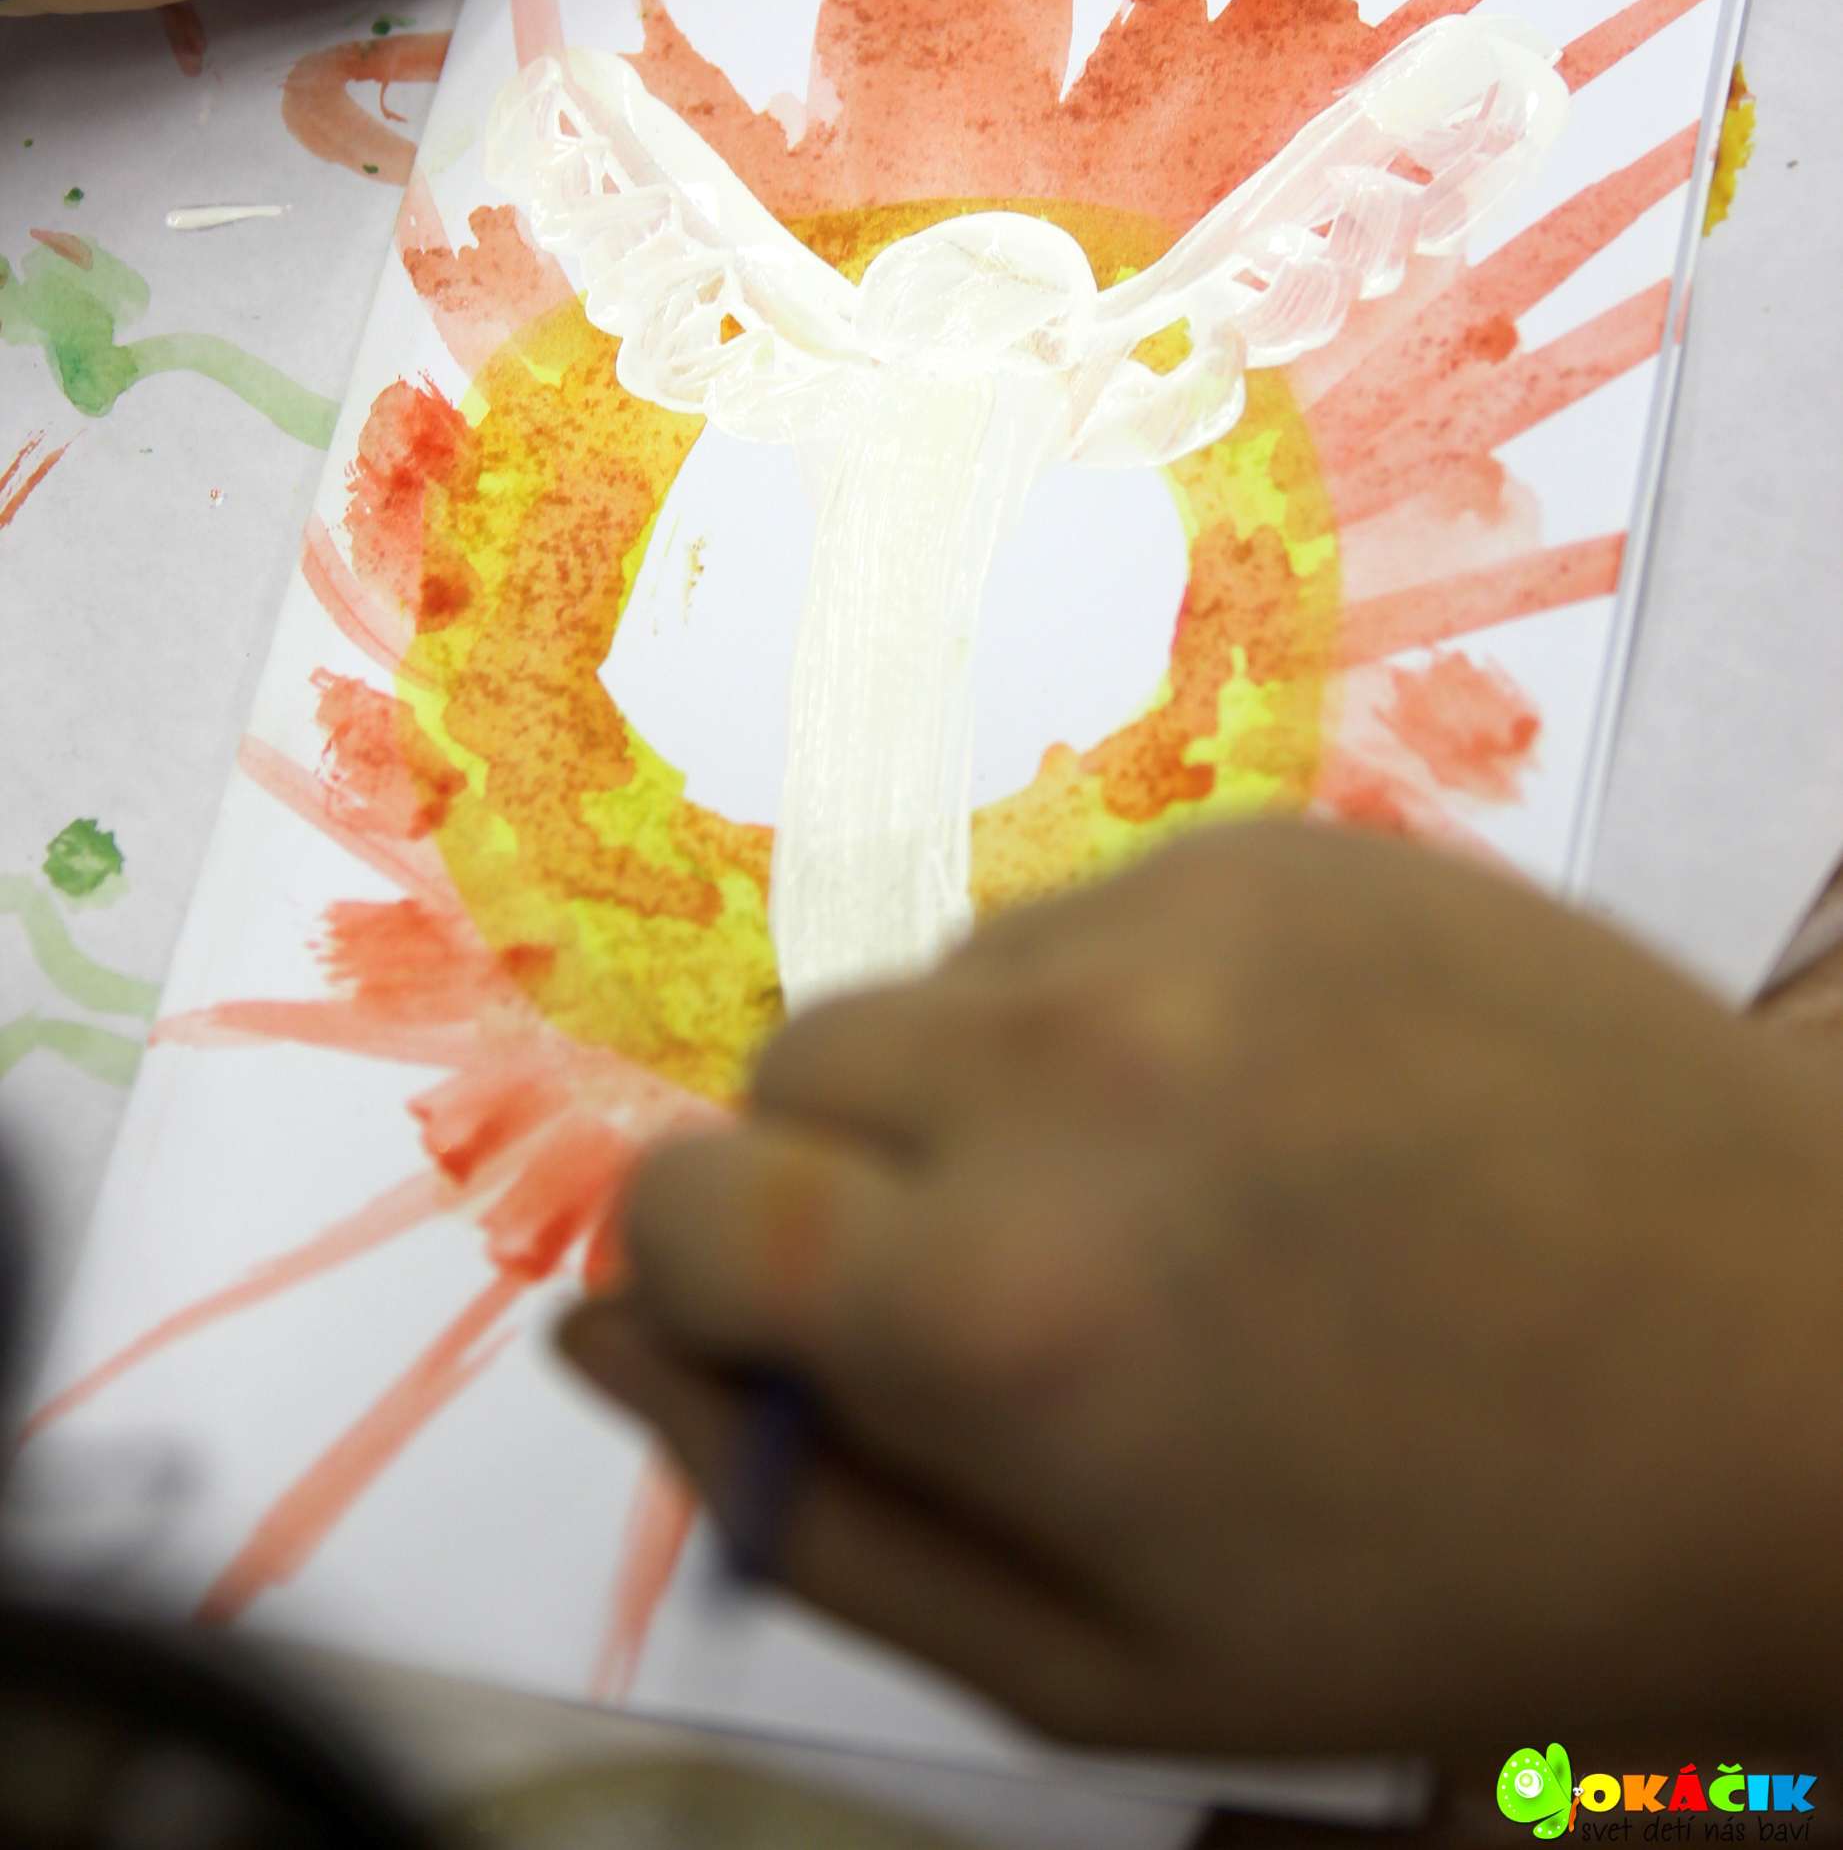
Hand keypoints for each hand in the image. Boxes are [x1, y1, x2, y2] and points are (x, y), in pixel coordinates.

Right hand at [560, 822, 1842, 1754]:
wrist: (1792, 1368)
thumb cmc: (1452, 1573)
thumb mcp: (1097, 1662)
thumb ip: (809, 1510)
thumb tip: (603, 1339)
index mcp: (994, 1303)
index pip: (676, 1212)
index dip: (727, 1294)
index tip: (831, 1342)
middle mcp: (1058, 1065)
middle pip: (792, 1072)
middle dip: (853, 1188)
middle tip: (1035, 1291)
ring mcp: (1181, 919)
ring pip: (944, 983)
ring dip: (994, 1091)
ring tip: (1189, 1199)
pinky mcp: (1284, 839)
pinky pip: (1091, 914)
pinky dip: (1123, 1007)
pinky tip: (1283, 1106)